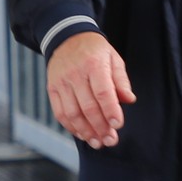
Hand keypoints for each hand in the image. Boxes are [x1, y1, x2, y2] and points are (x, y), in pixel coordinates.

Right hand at [46, 31, 134, 148]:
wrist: (67, 38)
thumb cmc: (95, 51)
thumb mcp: (113, 58)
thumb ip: (121, 80)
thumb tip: (129, 100)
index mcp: (94, 64)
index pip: (103, 92)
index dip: (111, 111)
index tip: (118, 125)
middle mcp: (75, 74)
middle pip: (88, 107)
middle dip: (100, 127)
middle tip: (110, 140)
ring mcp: (61, 83)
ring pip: (72, 113)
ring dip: (86, 132)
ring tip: (98, 142)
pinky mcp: (52, 89)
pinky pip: (60, 113)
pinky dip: (71, 127)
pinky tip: (82, 134)